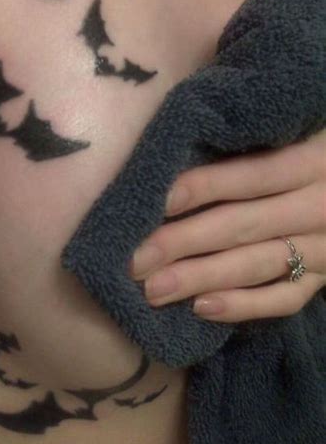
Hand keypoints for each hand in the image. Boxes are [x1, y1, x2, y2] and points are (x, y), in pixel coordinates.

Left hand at [128, 130, 325, 321]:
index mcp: (314, 161)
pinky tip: (200, 308)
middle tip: (136, 260)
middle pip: (244, 225)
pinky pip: (284, 299)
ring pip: (257, 265)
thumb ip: (249, 141)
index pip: (253, 175)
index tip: (158, 201)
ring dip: (201, 278)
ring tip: (153, 290)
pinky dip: (243, 305)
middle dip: (184, 243)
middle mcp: (322, 207)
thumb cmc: (302, 151)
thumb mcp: (293, 135)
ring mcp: (325, 247)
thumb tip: (177, 146)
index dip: (205, 186)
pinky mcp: (322, 278)